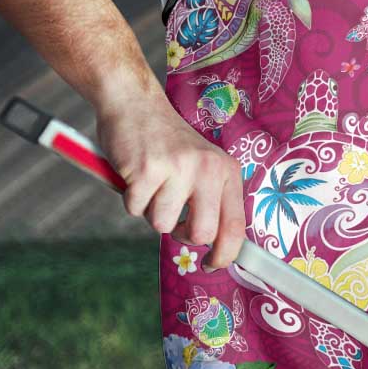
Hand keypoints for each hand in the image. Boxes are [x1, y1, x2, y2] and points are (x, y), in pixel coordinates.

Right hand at [96, 94, 244, 271]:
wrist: (135, 104)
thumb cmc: (168, 144)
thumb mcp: (203, 166)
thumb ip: (211, 200)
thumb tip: (216, 247)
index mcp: (226, 170)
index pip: (236, 225)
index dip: (226, 254)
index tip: (212, 264)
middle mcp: (208, 169)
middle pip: (201, 233)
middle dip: (182, 235)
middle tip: (173, 218)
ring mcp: (178, 168)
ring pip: (162, 225)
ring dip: (151, 211)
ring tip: (152, 184)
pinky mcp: (146, 169)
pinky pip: (135, 210)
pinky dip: (131, 199)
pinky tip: (136, 175)